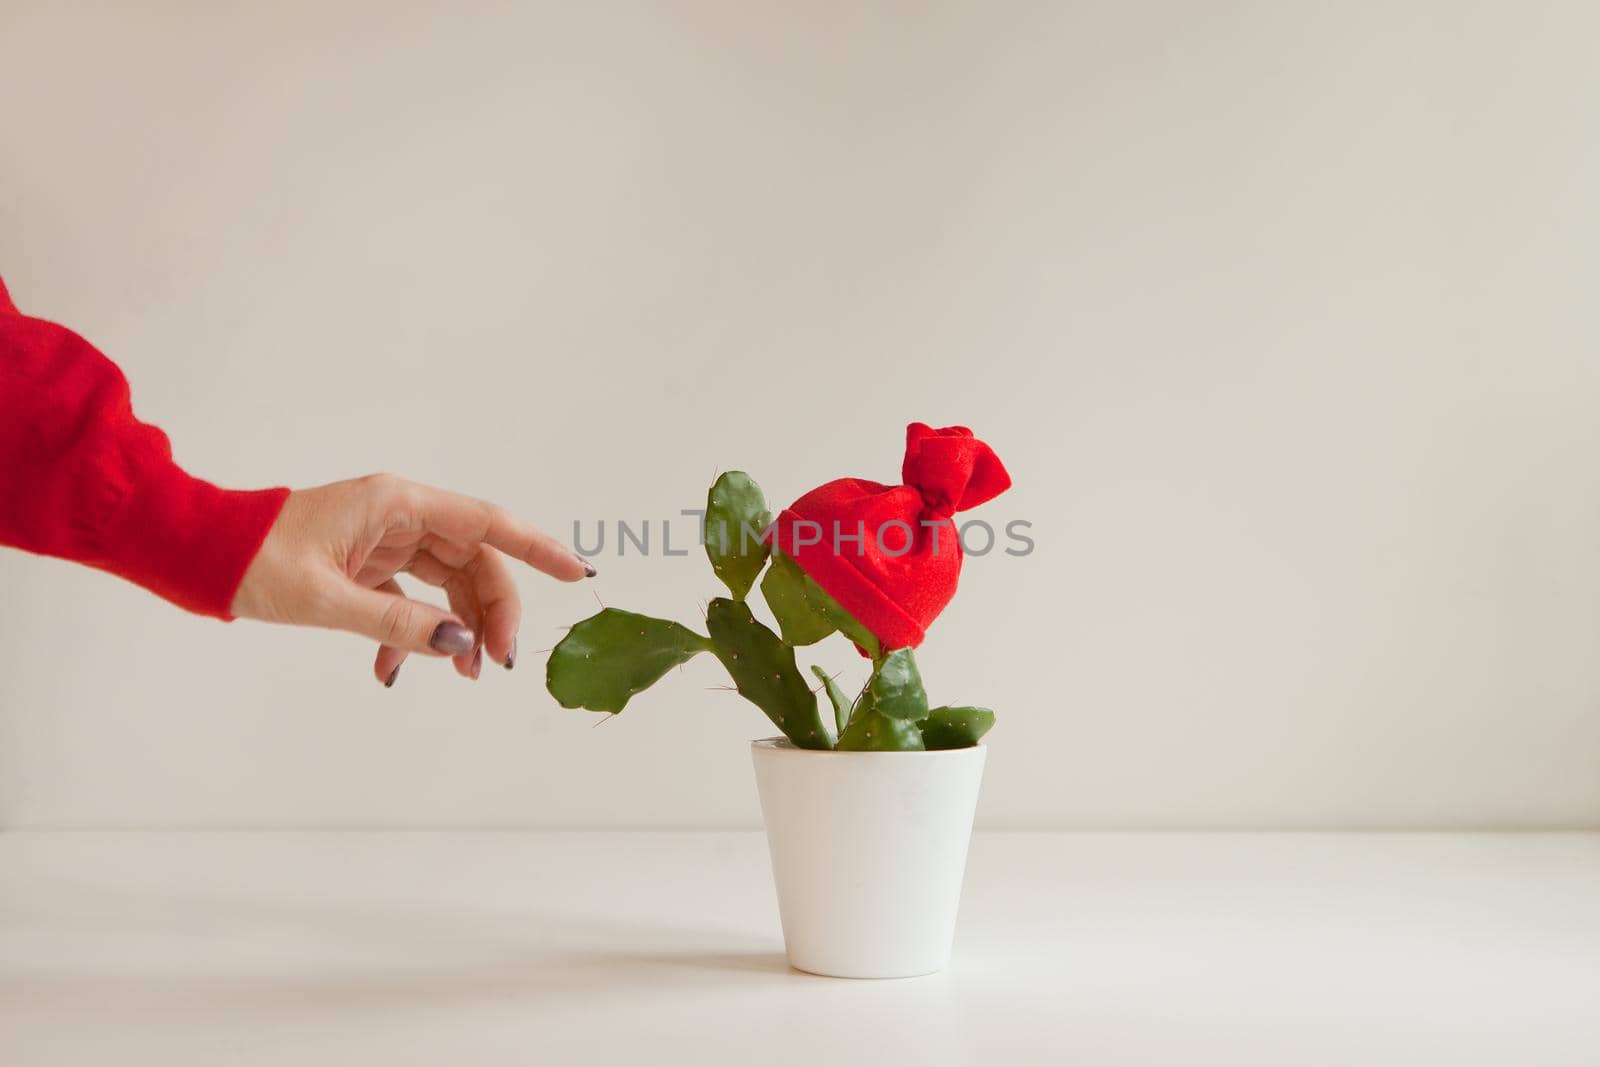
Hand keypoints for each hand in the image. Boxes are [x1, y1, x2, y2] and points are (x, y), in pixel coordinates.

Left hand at [231, 474, 593, 685]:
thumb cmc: (250, 560)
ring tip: (460, 675)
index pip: (486, 523)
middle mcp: (400, 515)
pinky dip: (411, 636)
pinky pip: (411, 600)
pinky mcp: (367, 565)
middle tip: (496, 663)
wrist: (193, 554)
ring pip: (448, 583)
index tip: (576, 572)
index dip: (536, 547)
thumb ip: (397, 624)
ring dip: (457, 630)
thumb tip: (460, 647)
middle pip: (474, 561)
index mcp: (396, 503)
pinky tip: (391, 672)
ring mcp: (385, 541)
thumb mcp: (325, 599)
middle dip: (492, 612)